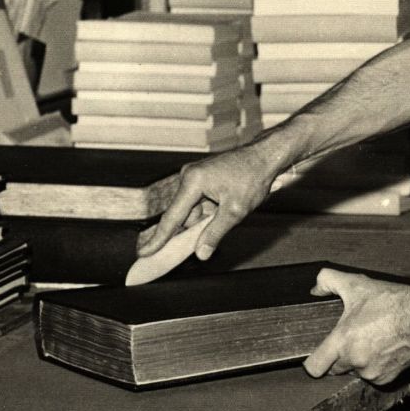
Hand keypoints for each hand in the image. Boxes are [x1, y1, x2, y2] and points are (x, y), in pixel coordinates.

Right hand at [137, 143, 276, 260]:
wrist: (265, 157)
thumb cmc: (253, 177)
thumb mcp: (234, 211)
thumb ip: (214, 233)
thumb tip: (200, 253)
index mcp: (193, 181)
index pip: (172, 217)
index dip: (158, 238)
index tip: (144, 253)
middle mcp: (189, 176)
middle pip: (182, 215)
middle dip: (191, 229)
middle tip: (199, 240)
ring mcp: (195, 176)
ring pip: (192, 210)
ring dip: (204, 220)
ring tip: (227, 212)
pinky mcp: (202, 178)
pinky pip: (198, 203)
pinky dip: (208, 212)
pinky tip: (223, 209)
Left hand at [304, 268, 409, 384]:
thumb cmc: (391, 301)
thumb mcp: (356, 284)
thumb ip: (328, 281)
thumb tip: (315, 289)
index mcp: (343, 342)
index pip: (314, 368)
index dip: (312, 362)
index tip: (317, 355)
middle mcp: (355, 361)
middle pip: (334, 369)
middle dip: (338, 356)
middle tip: (349, 336)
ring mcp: (372, 372)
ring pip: (355, 371)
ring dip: (357, 360)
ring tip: (369, 338)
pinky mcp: (387, 378)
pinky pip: (372, 375)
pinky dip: (374, 365)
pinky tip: (381, 347)